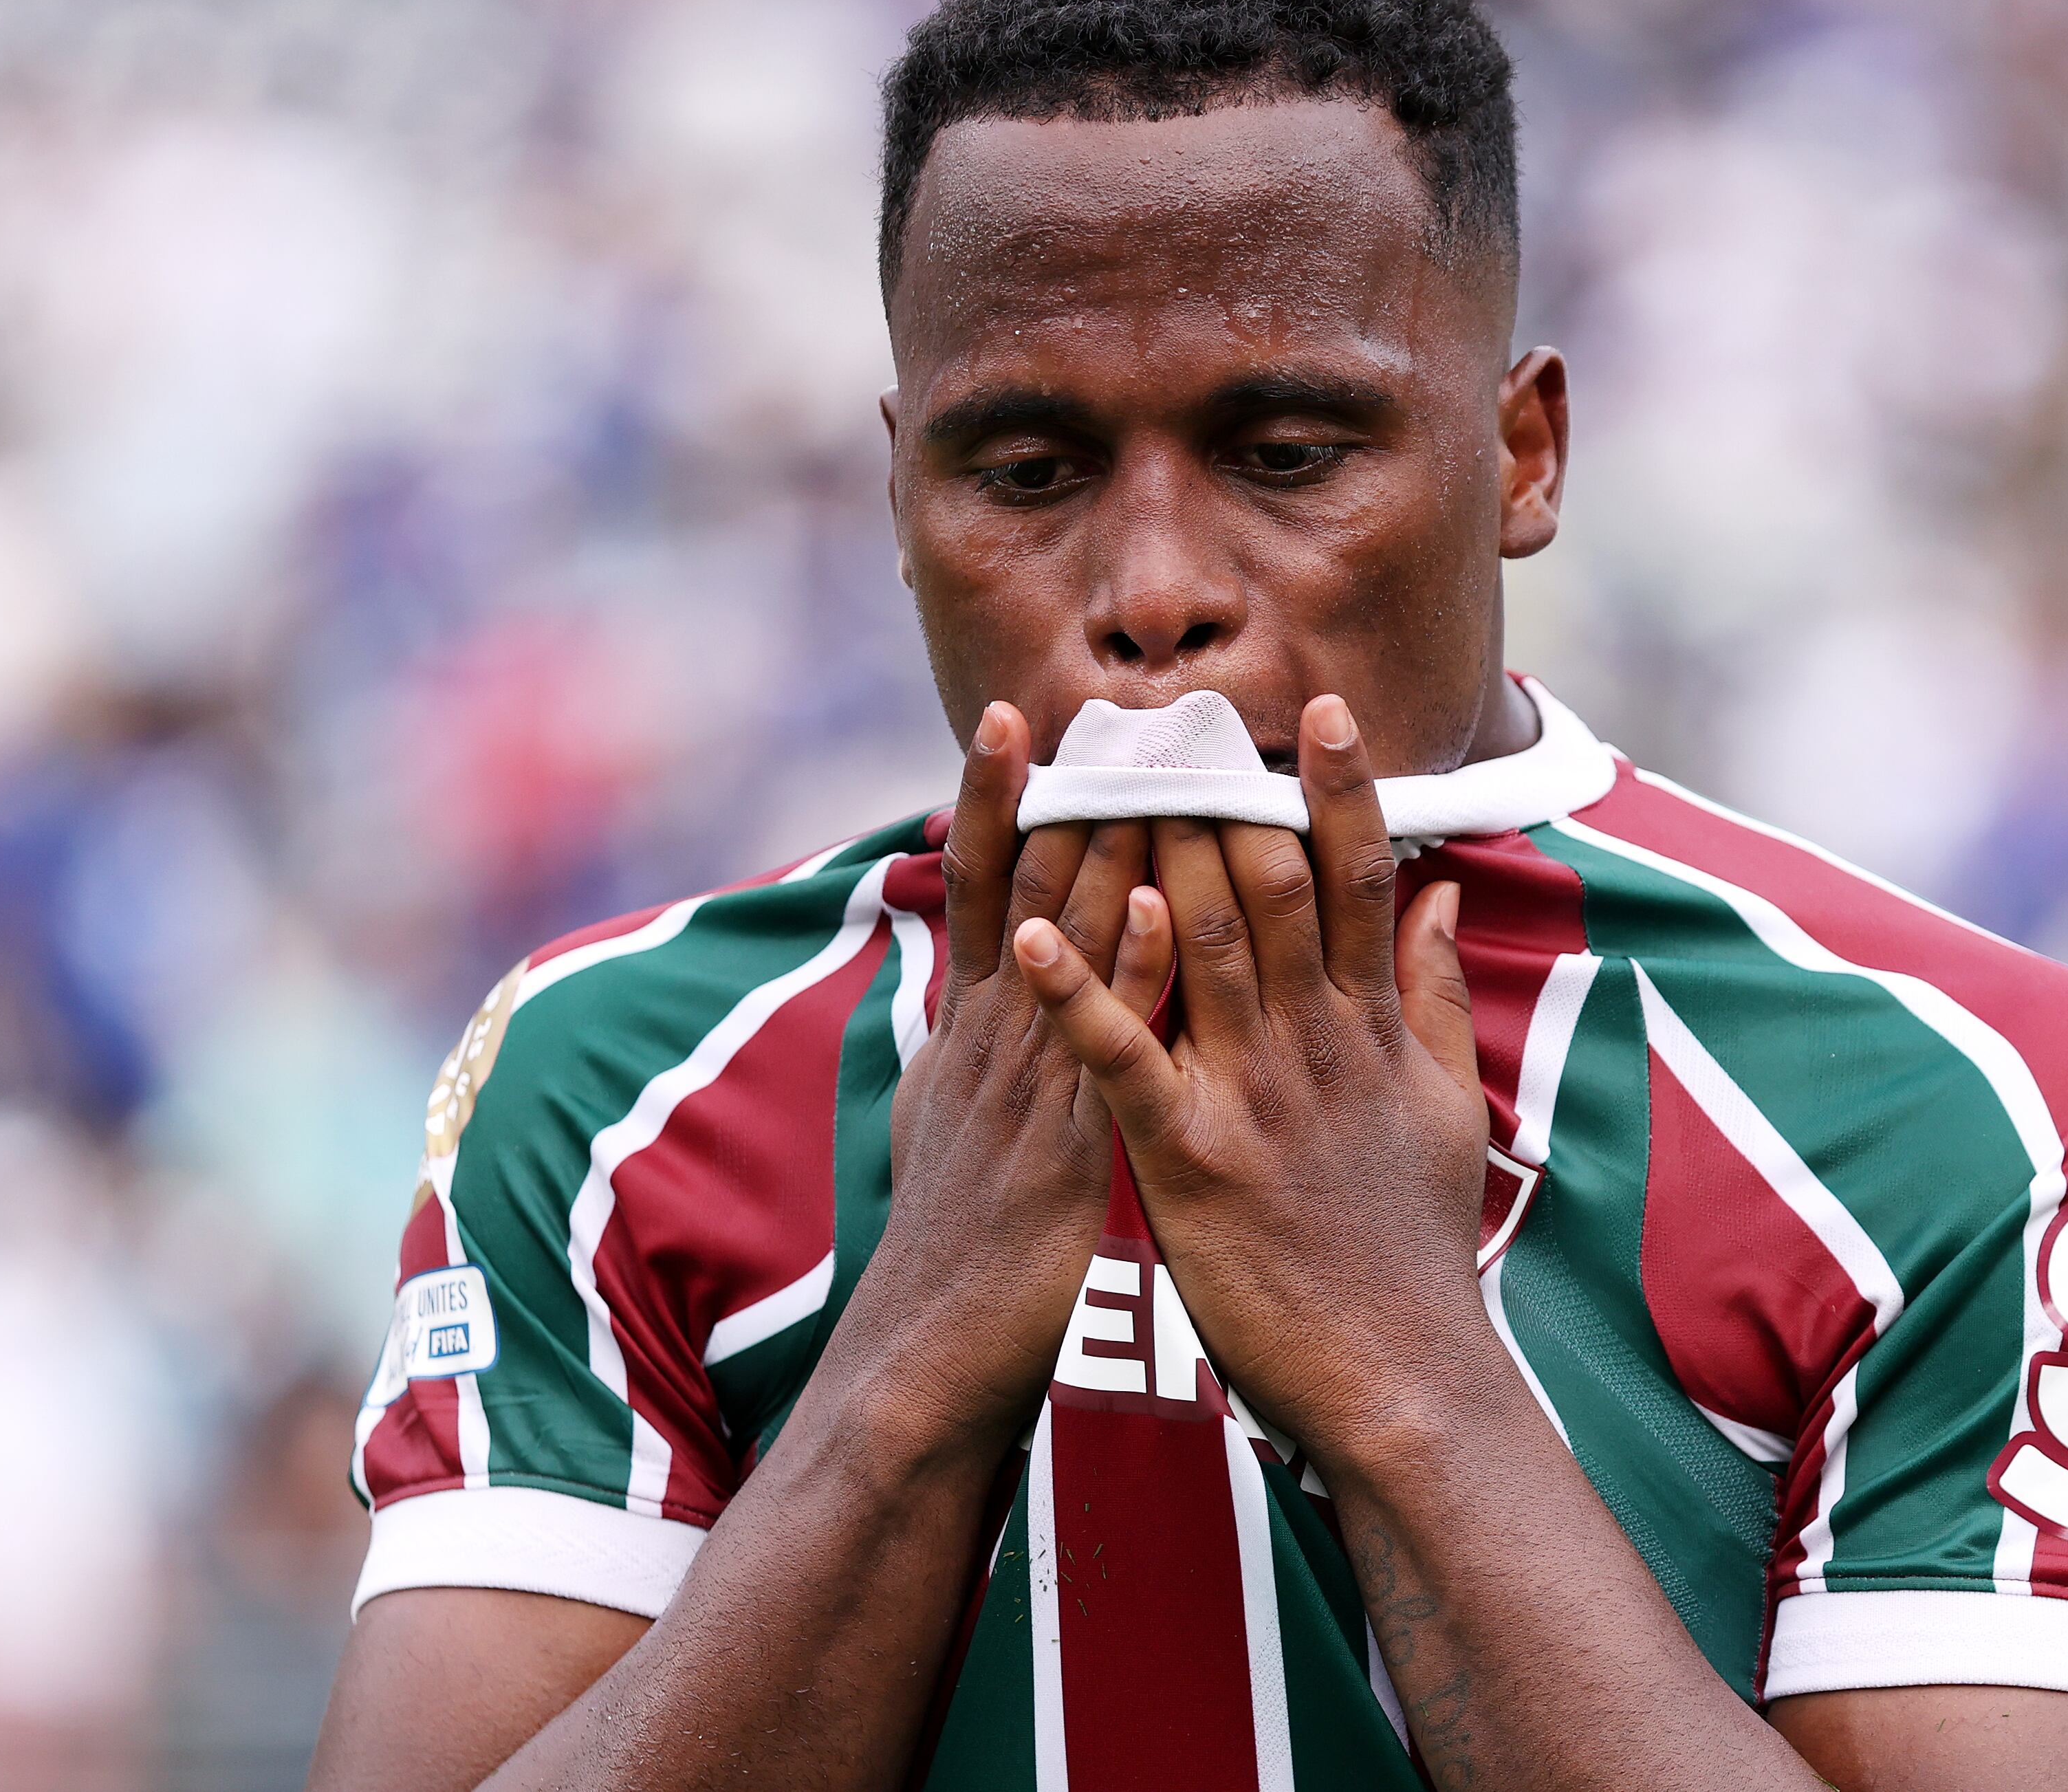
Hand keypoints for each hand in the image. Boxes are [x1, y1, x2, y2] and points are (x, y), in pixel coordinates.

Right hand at [847, 702, 1172, 1454]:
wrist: (922, 1374)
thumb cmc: (963, 1265)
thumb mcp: (957, 1140)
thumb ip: (982, 1064)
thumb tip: (984, 1005)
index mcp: (972, 1039)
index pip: (983, 891)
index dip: (994, 803)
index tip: (1010, 716)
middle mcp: (987, 1043)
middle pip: (1021, 890)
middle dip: (1055, 791)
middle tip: (1094, 692)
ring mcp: (1018, 1089)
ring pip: (1060, 944)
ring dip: (1097, 846)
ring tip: (1131, 753)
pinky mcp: (1057, 1146)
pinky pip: (1096, 1041)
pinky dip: (1116, 968)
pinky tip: (1145, 903)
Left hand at [1011, 694, 1496, 1466]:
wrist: (1404, 1379)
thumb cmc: (1415, 1249)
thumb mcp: (1447, 1107)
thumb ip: (1436, 996)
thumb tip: (1437, 896)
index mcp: (1372, 1025)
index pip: (1357, 875)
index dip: (1336, 787)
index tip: (1313, 709)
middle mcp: (1315, 1040)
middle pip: (1264, 884)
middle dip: (1218, 791)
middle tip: (1169, 709)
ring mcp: (1250, 1094)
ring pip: (1194, 942)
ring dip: (1143, 849)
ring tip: (1097, 766)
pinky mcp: (1188, 1156)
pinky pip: (1121, 1056)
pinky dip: (1074, 991)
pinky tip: (1022, 931)